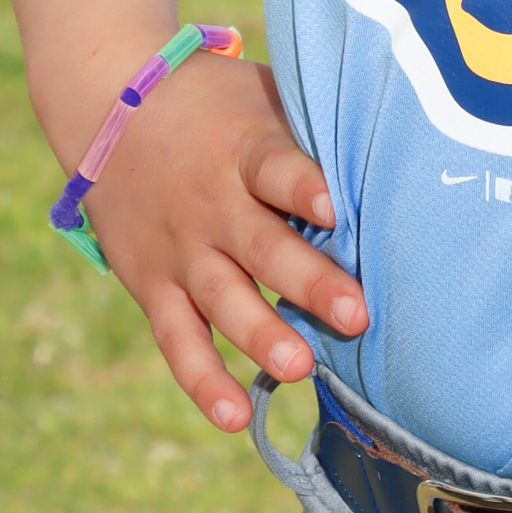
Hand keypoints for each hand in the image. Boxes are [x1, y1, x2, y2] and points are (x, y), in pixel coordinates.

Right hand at [77, 50, 368, 433]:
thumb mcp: (265, 94)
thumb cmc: (218, 103)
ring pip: (223, 301)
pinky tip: (234, 417)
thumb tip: (400, 142)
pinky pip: (178, 341)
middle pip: (262, 247)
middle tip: (355, 316)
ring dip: (261, 337)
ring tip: (300, 368)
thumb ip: (315, 127)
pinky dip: (203, 380)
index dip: (303, 186)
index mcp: (245, 149)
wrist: (112, 104)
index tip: (333, 206)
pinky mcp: (153, 285)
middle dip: (309, 284)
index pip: (276, 169)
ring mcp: (180, 250)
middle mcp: (212, 204)